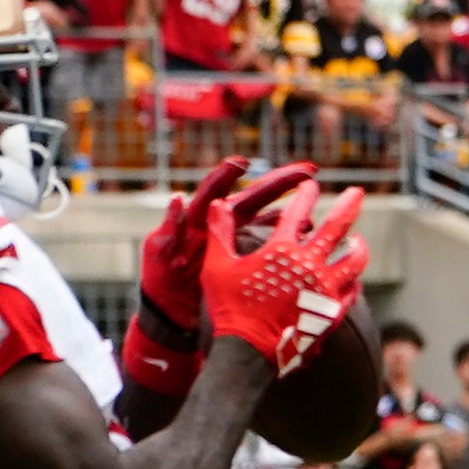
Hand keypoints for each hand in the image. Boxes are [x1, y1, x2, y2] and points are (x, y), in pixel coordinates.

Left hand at [139, 158, 311, 334]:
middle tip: (307, 170)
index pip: (214, 190)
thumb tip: (177, 198)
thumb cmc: (161, 278)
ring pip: (267, 214)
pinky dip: (287, 232)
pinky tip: (305, 229)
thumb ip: (168, 228)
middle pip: (253, 195)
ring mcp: (235, 236)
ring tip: (310, 195)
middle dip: (280, 181)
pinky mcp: (244, 253)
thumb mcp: (158, 253)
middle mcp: (221, 221)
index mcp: (198, 218)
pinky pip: (269, 238)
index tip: (242, 162)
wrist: (171, 306)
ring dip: (290, 204)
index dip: (227, 175)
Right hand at [203, 173, 366, 369]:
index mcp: (281, 250)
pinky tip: (353, 280)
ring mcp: (323, 291)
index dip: (305, 195)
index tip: (311, 184)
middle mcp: (308, 266)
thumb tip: (217, 202)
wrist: (247, 353)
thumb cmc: (230, 309)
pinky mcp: (330, 315)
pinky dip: (353, 282)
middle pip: (336, 228)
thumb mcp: (216, 266)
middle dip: (349, 205)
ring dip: (358, 247)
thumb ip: (219, 232)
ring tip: (358, 241)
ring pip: (353, 261)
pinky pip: (350, 293)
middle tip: (357, 193)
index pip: (297, 212)